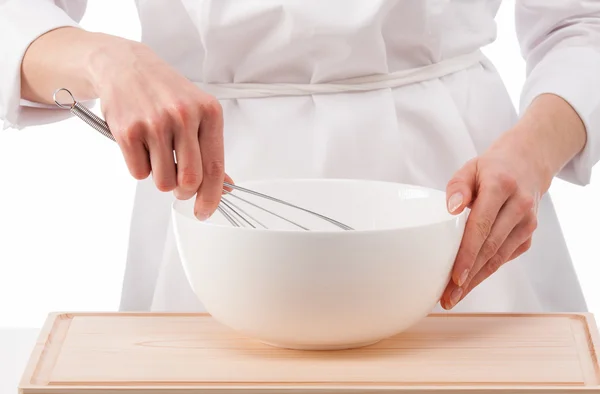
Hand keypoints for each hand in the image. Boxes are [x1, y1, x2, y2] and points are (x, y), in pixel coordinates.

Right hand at [87, 37, 229, 219]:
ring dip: (160, 178)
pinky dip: (140, 167)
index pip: (215, 167)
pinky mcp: (128, 130)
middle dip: (184, 192)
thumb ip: (210, 149)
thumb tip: (225, 185)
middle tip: (179, 187)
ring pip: (163, 181)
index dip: (212, 196)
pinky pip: (139, 172)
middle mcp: (184, 117)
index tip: (206, 211)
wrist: (125, 66)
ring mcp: (155, 123)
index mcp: (209, 113)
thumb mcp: (198, 112)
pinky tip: (141, 145)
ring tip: (157, 154)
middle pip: (190, 180)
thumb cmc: (165, 92)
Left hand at [439, 136, 545, 309]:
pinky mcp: (528, 236)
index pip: (482, 225)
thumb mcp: (470, 168)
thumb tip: (451, 208)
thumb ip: (457, 186)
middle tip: (447, 297)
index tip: (455, 276)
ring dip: (476, 280)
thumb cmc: (491, 169)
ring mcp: (527, 223)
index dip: (468, 253)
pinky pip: (504, 258)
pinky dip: (485, 272)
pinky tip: (468, 284)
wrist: (527, 165)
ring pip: (499, 258)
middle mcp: (519, 206)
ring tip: (453, 297)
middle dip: (468, 276)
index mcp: (501, 186)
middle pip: (490, 247)